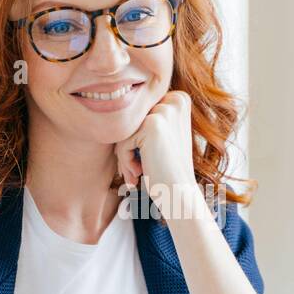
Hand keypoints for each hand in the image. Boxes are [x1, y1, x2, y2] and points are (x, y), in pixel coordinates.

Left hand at [115, 90, 198, 215]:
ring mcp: (164, 111)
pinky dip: (125, 160)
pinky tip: (140, 172)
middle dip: (128, 147)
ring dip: (124, 156)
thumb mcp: (161, 136)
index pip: (138, 113)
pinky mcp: (153, 125)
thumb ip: (145, 118)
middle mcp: (174, 100)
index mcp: (179, 99)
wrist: (180, 195)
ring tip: (136, 173)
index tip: (144, 157)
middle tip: (137, 170)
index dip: (136, 138)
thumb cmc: (167, 170)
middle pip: (131, 121)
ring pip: (124, 130)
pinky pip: (122, 140)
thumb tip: (112, 102)